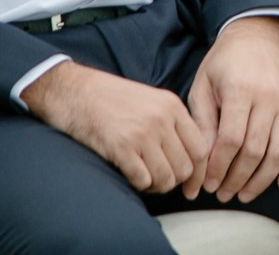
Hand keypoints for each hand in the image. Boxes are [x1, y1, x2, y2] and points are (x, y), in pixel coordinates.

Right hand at [21, 59, 209, 193]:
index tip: (191, 184)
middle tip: (162, 180)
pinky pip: (143, 180)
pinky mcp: (121, 147)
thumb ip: (174, 123)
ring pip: (166, 178)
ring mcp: (142, 133)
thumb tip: (191, 157)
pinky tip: (133, 176)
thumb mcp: (153, 101)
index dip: (198, 172)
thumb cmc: (114, 100)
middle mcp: (162, 119)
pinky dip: (140, 185)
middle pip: (185, 167)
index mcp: (173, 106)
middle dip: (176, 180)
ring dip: (157, 185)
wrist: (77, 93)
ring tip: (147, 179)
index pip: (201, 148)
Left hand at [185, 16, 278, 202]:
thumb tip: (205, 159)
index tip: (207, 183)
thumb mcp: (203, 85)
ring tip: (245, 194)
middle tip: (223, 194)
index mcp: (241, 89)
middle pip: (255, 150)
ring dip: (262, 179)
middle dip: (237, 178)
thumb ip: (203, 122)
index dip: (218, 167)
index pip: (231, 140)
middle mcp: (269, 96)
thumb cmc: (225, 62)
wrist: (260, 34)